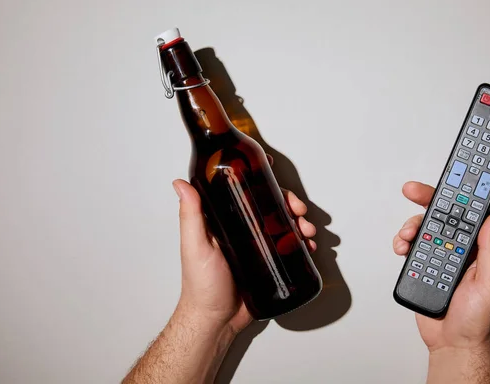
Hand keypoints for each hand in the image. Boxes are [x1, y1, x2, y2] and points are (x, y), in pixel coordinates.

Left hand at [172, 178, 316, 334]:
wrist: (216, 320)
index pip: (244, 191)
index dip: (261, 178)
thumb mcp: (195, 245)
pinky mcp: (269, 263)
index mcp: (225, 220)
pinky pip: (289, 247)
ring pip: (283, 224)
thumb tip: (181, 183)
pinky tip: (308, 245)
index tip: (272, 169)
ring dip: (299, 221)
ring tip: (307, 230)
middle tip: (298, 209)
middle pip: (270, 205)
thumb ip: (190, 215)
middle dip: (289, 202)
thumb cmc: (201, 285)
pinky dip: (302, 243)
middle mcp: (242, 229)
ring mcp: (257, 246)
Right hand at [393, 182, 489, 353]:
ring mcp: (441, 256)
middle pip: (444, 215)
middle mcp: (461, 249)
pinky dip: (402, 243)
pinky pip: (411, 247)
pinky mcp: (423, 266)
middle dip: (428, 199)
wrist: (454, 345)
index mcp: (482, 249)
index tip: (454, 176)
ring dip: (412, 225)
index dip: (464, 193)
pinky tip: (402, 248)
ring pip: (424, 229)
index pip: (473, 213)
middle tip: (414, 190)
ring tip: (407, 235)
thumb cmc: (479, 321)